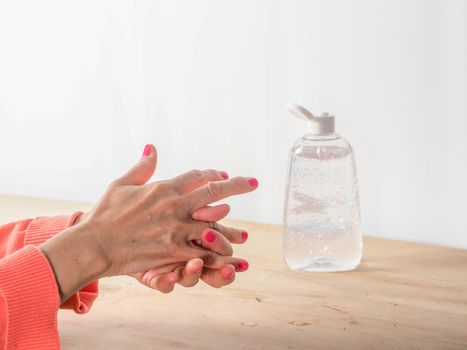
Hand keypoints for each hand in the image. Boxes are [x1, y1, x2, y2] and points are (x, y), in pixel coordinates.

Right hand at [40, 144, 257, 301]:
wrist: (93, 245)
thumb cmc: (105, 214)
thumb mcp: (121, 184)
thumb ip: (142, 167)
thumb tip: (152, 147)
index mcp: (163, 188)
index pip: (196, 176)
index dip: (212, 174)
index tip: (223, 174)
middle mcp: (174, 206)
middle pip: (213, 193)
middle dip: (236, 186)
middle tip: (251, 183)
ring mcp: (176, 229)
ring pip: (213, 226)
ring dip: (231, 230)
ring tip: (244, 234)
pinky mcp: (174, 251)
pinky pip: (202, 251)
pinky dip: (215, 254)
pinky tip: (226, 257)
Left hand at [131, 201, 250, 292]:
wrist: (119, 233)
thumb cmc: (150, 216)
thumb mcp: (175, 202)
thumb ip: (197, 200)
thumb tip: (225, 203)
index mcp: (196, 241)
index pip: (219, 247)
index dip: (231, 246)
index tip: (243, 240)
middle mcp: (187, 258)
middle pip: (212, 271)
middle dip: (222, 272)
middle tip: (230, 269)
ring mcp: (170, 268)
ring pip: (189, 278)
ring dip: (195, 274)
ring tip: (196, 265)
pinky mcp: (151, 276)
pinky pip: (161, 283)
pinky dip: (166, 282)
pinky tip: (169, 277)